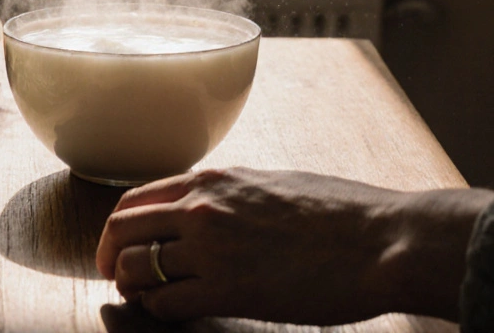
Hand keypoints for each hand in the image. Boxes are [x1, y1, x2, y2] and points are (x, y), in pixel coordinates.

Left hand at [95, 167, 493, 324]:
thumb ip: (232, 194)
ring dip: (133, 286)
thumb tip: (210, 206)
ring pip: (137, 268)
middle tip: (117, 275)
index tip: (118, 243)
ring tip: (143, 298)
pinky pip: (167, 304)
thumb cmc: (342, 213)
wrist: (382, 240)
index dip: (119, 226)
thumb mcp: (274, 183)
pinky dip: (158, 310)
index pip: (136, 197)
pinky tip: (171, 313)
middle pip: (122, 229)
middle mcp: (202, 209)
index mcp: (213, 180)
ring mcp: (211, 250)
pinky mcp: (228, 291)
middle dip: (111, 255)